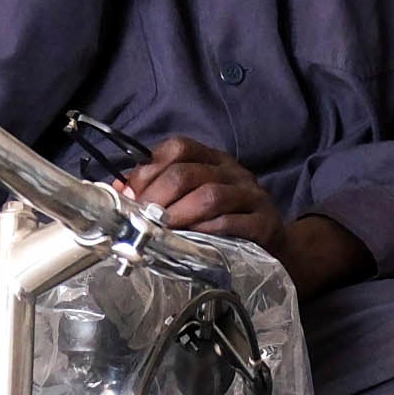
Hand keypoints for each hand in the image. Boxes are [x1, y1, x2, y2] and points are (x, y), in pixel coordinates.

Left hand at [120, 137, 273, 241]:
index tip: (130, 194)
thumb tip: (118, 190)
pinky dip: (206, 232)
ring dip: (179, 214)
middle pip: (188, 172)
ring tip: (162, 231)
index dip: (149, 169)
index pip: (178, 147)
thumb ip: (159, 191)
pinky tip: (191, 242)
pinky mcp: (264, 222)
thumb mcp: (194, 199)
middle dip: (158, 196)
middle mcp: (233, 171)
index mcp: (212, 159)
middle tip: (141, 219)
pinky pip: (232, 222)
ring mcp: (251, 195)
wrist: (276, 247)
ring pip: (210, 195)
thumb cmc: (226, 220)